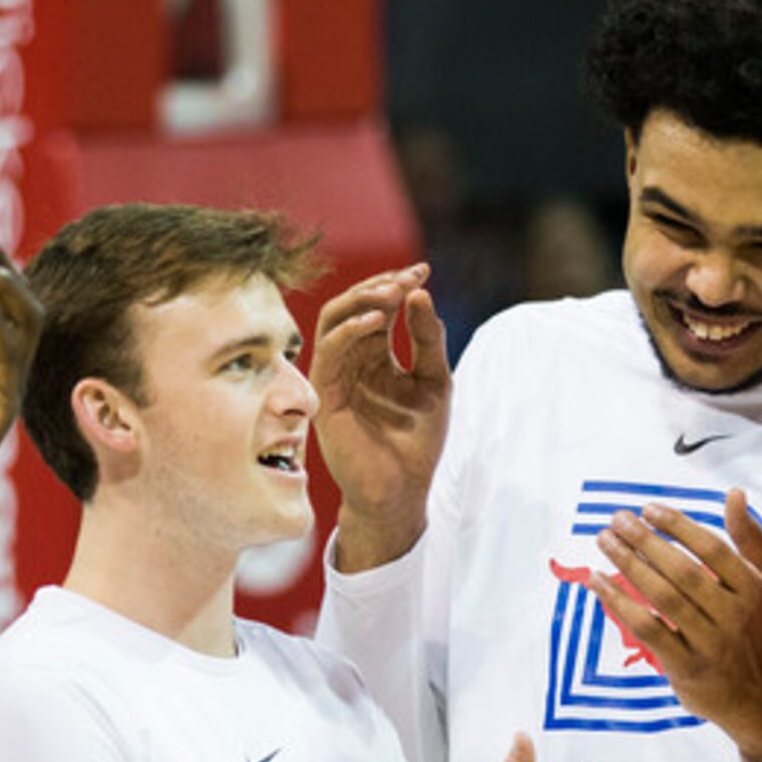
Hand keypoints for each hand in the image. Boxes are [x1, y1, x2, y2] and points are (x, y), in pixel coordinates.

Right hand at [310, 264, 449, 571]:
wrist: (402, 492)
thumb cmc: (416, 442)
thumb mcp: (435, 382)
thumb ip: (428, 339)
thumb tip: (420, 292)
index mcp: (374, 356)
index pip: (378, 306)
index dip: (398, 283)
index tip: (424, 270)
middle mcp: (351, 362)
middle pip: (351, 305)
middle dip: (380, 285)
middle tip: (409, 278)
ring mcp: (335, 377)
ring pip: (333, 320)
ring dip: (362, 300)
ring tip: (393, 292)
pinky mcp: (326, 396)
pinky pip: (328, 352)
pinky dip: (349, 330)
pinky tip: (376, 320)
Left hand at [592, 489, 761, 761]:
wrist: (760, 696)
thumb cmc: (756, 628)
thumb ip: (750, 539)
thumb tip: (735, 495)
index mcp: (753, 589)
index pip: (712, 548)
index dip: (678, 525)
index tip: (648, 509)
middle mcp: (734, 615)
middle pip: (683, 571)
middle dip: (645, 541)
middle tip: (617, 520)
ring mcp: (709, 643)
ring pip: (663, 597)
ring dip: (628, 565)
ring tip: (604, 542)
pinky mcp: (686, 666)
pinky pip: (647, 629)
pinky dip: (619, 603)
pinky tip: (598, 582)